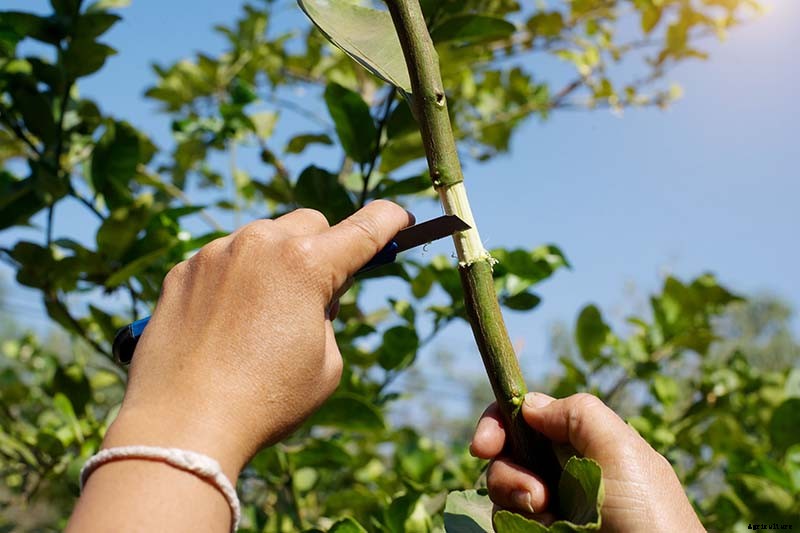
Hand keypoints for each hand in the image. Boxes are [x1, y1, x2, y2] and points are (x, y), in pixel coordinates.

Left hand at [102, 201, 412, 479]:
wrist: (182, 425)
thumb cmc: (265, 401)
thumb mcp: (325, 364)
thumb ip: (327, 316)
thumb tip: (310, 297)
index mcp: (306, 264)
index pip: (364, 229)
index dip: (389, 222)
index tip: (400, 218)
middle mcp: (259, 244)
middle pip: (310, 224)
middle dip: (322, 250)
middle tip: (317, 297)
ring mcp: (215, 253)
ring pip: (262, 239)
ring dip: (275, 263)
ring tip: (261, 319)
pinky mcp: (182, 271)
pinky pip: (223, 259)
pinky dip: (235, 279)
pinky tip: (226, 324)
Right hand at [470, 392, 704, 531]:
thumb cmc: (648, 512)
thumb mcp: (621, 448)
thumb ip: (576, 413)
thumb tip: (528, 406)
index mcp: (582, 442)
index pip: (526, 418)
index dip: (498, 423)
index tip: (483, 445)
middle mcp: (562, 471)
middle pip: (506, 454)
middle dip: (506, 471)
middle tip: (533, 496)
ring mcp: (552, 507)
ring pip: (502, 491)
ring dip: (516, 500)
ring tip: (550, 519)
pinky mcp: (542, 532)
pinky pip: (508, 523)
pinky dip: (521, 525)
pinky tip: (548, 531)